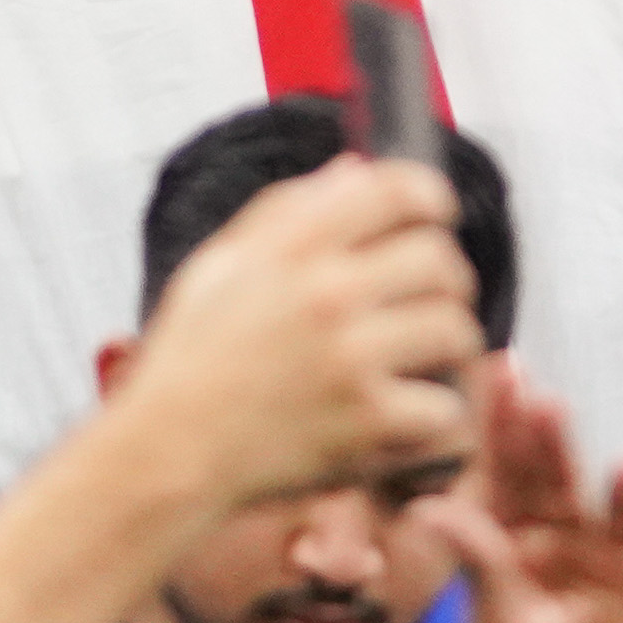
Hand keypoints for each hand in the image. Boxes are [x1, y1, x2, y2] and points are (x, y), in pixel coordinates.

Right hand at [117, 151, 482, 507]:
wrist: (168, 453)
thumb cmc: (192, 359)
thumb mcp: (221, 264)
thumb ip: (289, 209)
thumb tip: (357, 170)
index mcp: (292, 246)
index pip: (397, 191)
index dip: (432, 197)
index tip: (437, 215)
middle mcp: (327, 293)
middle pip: (439, 259)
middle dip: (446, 277)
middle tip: (432, 297)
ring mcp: (351, 359)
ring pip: (454, 330)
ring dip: (448, 345)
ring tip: (427, 357)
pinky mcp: (366, 422)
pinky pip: (444, 407)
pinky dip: (433, 417)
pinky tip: (408, 416)